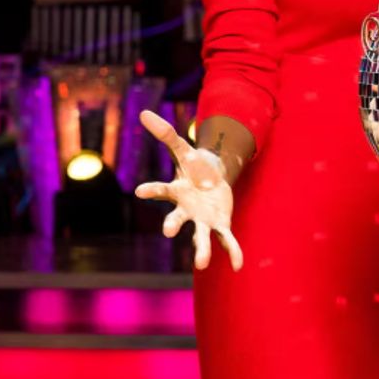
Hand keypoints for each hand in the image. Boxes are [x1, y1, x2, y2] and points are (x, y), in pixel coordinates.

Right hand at [134, 110, 244, 270]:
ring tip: (202, 263)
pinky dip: (233, 252)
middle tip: (167, 232)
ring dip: (201, 250)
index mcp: (176, 190)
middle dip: (172, 224)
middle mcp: (186, 209)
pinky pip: (227, 241)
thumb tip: (144, 112)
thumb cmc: (194, 167)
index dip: (151, 190)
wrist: (212, 182)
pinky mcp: (220, 225)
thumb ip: (166, 134)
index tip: (139, 191)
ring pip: (201, 236)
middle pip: (177, 218)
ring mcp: (203, 220)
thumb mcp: (183, 149)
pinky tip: (239, 266)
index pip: (161, 189)